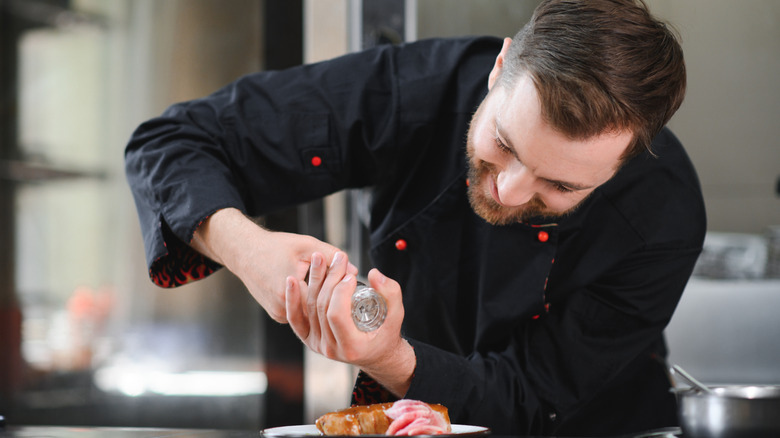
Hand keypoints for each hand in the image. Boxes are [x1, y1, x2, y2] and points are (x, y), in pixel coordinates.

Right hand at [190, 208, 356, 322]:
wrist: (244, 252)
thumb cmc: (274, 246)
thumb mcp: (307, 245)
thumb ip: (332, 256)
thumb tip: (354, 270)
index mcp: (290, 291)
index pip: (325, 297)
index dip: (341, 292)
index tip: (355, 286)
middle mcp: (283, 308)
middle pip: (318, 307)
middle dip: (334, 297)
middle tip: (352, 289)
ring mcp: (279, 314)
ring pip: (310, 311)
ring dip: (323, 301)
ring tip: (339, 291)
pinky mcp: (276, 314)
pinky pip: (301, 311)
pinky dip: (310, 303)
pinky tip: (321, 294)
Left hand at [285, 251, 414, 396]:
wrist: (375, 353)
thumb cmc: (386, 334)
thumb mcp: (396, 314)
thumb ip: (391, 293)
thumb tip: (373, 274)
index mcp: (352, 346)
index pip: (337, 315)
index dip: (341, 292)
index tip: (351, 276)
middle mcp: (331, 349)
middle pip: (322, 308)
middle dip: (330, 279)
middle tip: (338, 259)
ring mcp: (317, 345)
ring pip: (309, 308)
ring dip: (314, 280)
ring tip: (319, 259)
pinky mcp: (308, 338)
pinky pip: (295, 318)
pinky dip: (293, 299)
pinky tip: (291, 280)